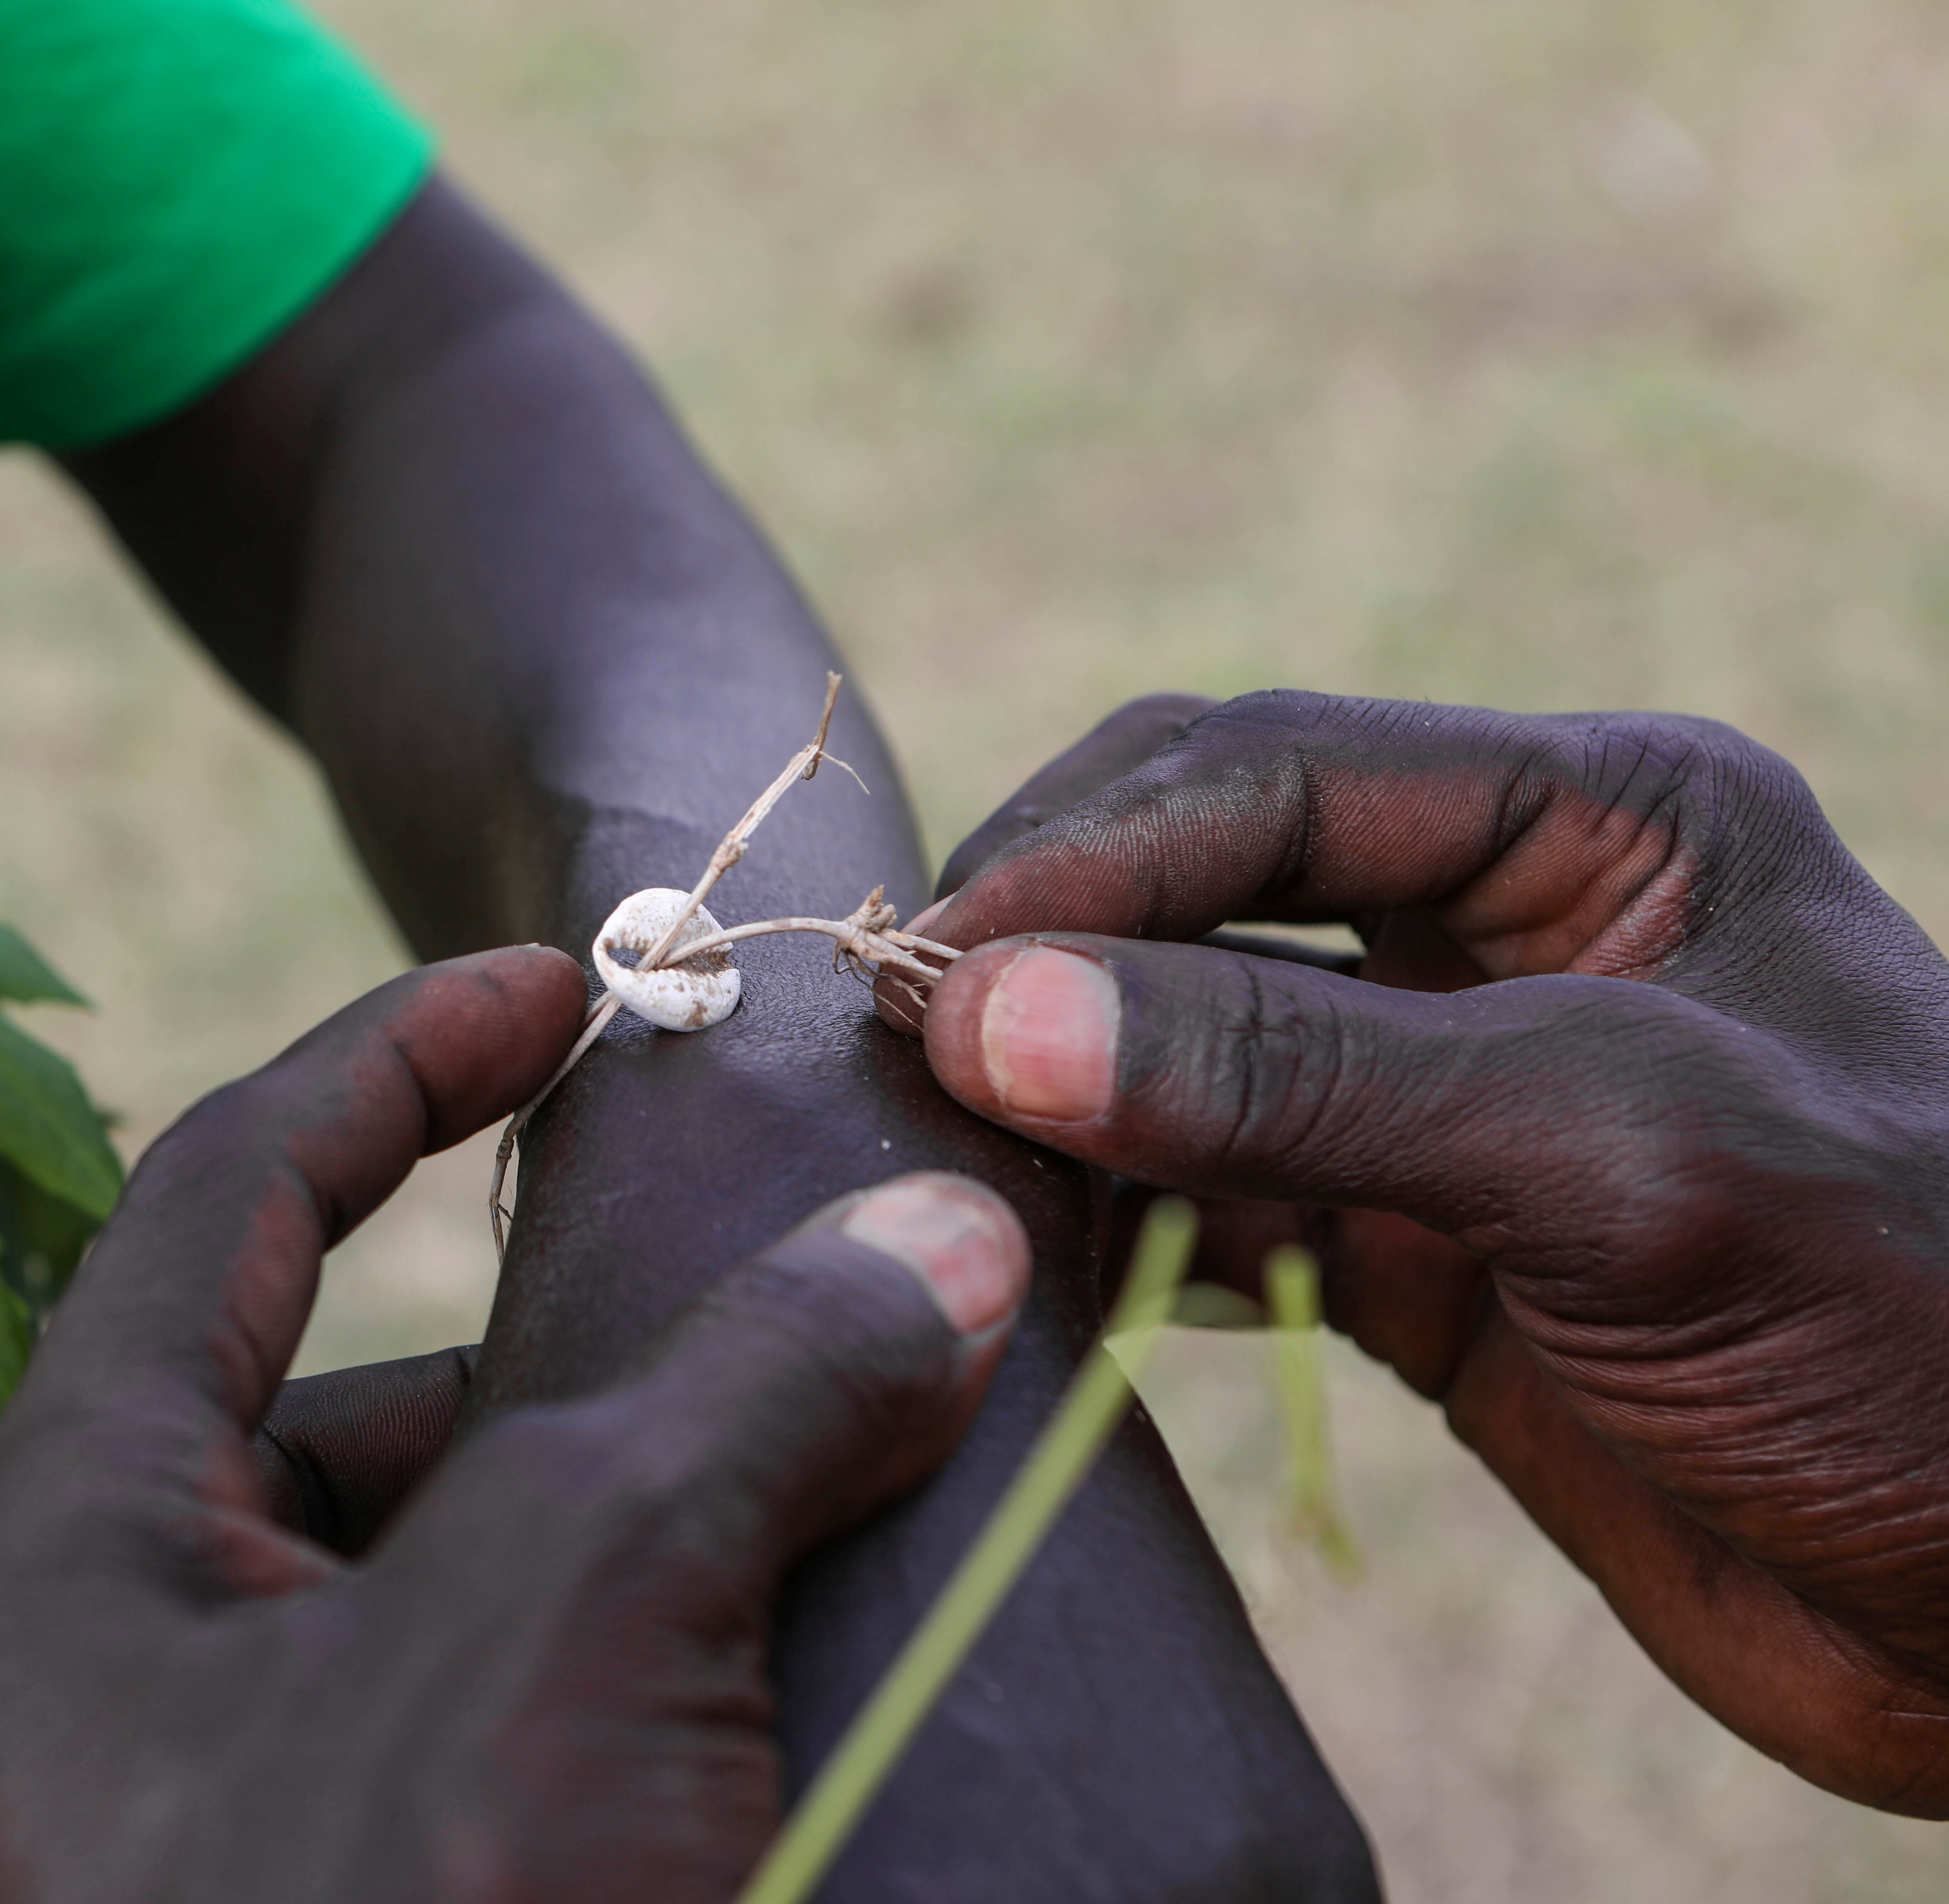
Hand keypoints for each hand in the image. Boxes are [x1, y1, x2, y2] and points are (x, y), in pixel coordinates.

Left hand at [0, 946, 1035, 1901]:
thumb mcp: (569, 1619)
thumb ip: (744, 1396)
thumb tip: (941, 1232)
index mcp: (64, 1553)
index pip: (225, 1198)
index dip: (398, 1054)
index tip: (559, 980)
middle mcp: (109, 1678)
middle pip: (357, 1419)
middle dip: (576, 1357)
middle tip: (783, 1313)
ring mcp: (214, 1824)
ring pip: (437, 1592)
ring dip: (623, 1531)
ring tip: (812, 1492)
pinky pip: (477, 1731)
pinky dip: (615, 1675)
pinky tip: (762, 1669)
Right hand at [895, 689, 1948, 1815]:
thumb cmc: (1918, 1327)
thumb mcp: (1615, 1155)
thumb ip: (1296, 1078)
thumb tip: (996, 1016)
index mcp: (1602, 824)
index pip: (1272, 771)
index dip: (1090, 855)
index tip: (940, 961)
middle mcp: (1508, 932)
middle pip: (1203, 876)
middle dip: (1051, 944)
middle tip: (906, 1039)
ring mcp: (1450, 1096)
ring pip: (1183, 1043)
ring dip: (1061, 1092)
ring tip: (942, 1156)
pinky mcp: (1412, 1253)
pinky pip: (1212, 1200)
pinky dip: (1113, 1223)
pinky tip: (1036, 1260)